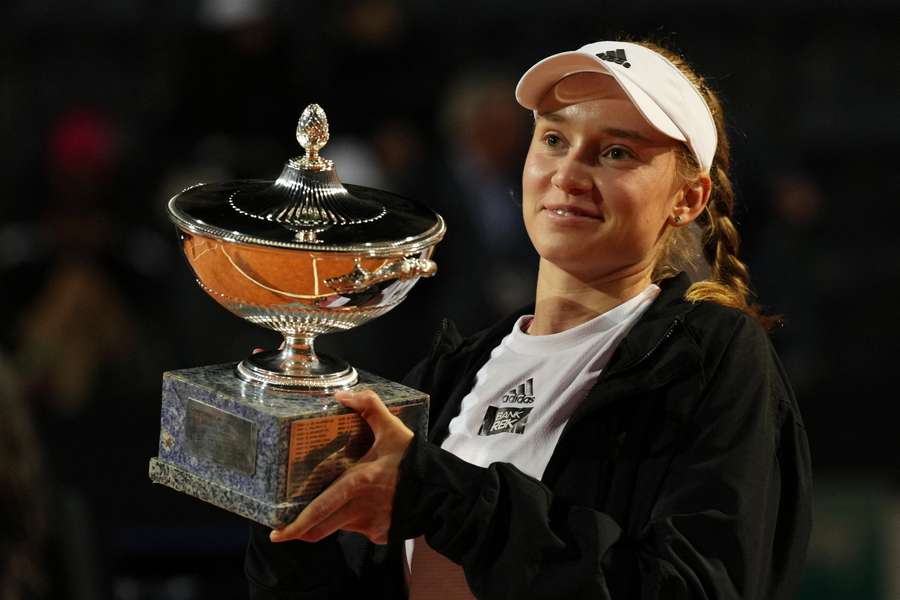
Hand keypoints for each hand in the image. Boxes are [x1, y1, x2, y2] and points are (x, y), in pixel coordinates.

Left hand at [269, 389, 413, 544]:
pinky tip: (370, 505)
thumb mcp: (393, 428)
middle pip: (320, 530)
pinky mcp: (381, 535)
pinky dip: (358, 520)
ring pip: (340, 527)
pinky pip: (362, 529)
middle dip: (301, 532)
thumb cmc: (415, 460)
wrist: (443, 491)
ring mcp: (370, 526)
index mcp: (355, 483)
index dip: (294, 527)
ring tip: (336, 503)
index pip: (318, 511)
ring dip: (333, 518)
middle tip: (289, 528)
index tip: (276, 535)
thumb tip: (342, 395)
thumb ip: (368, 406)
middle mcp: (358, 510)